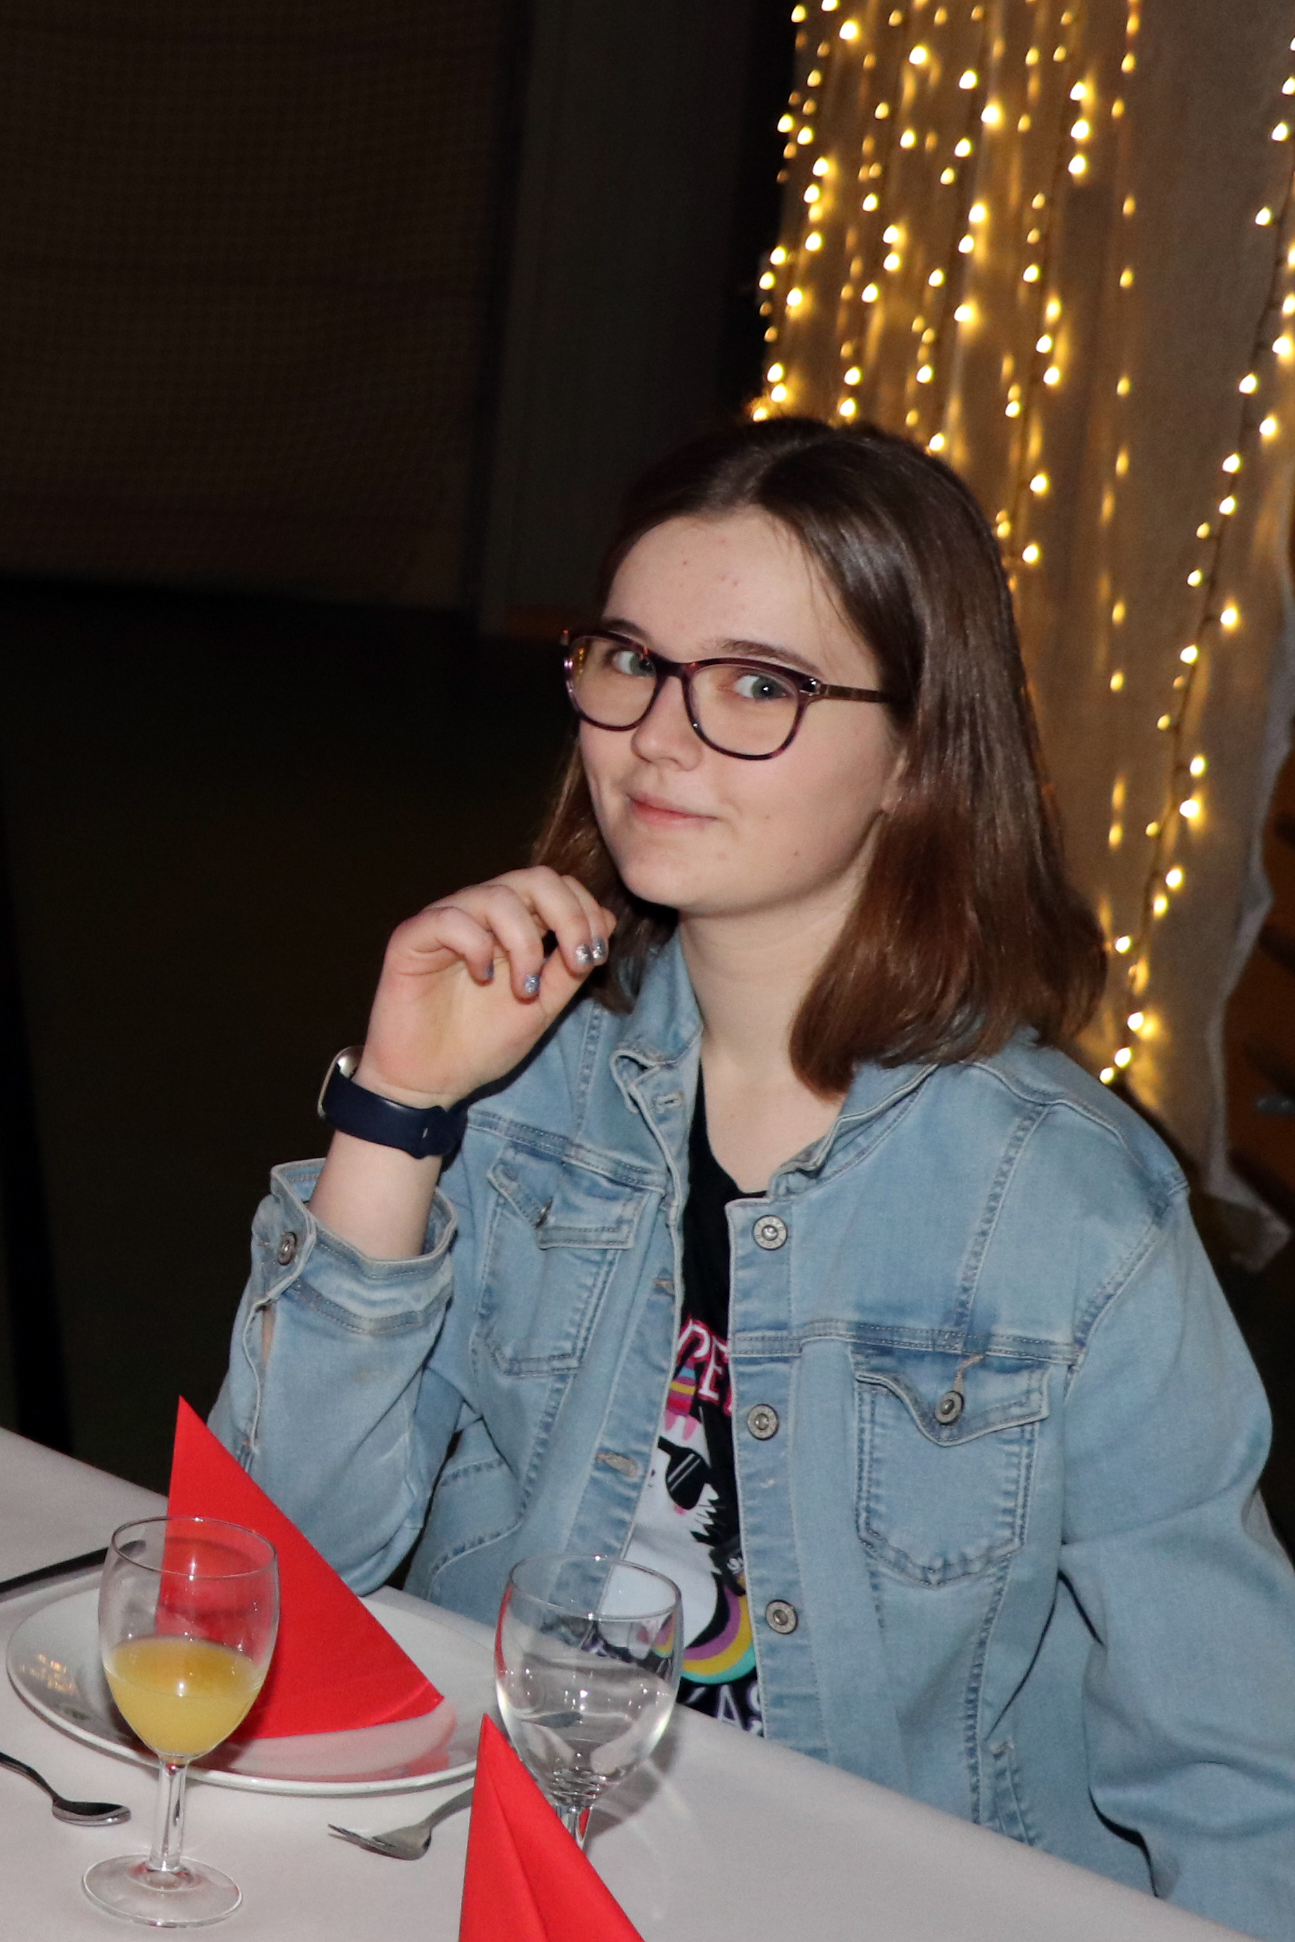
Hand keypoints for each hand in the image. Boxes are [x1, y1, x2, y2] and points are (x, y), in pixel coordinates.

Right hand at [354, 868, 615, 1108]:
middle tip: (577, 961)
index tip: (596, 955)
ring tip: (525, 989)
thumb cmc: (481, 1044)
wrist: (431, 1082)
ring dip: (526, 942)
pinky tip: (483, 978)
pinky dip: (476, 945)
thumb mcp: (543, 1006)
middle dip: (568, 916)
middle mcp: (481, 914)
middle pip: (534, 878)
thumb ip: (570, 965)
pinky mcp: (411, 937)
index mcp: (514, 925)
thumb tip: (607, 919)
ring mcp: (446, 921)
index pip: (556, 886)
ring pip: (497, 896)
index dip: (584, 910)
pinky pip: (450, 918)